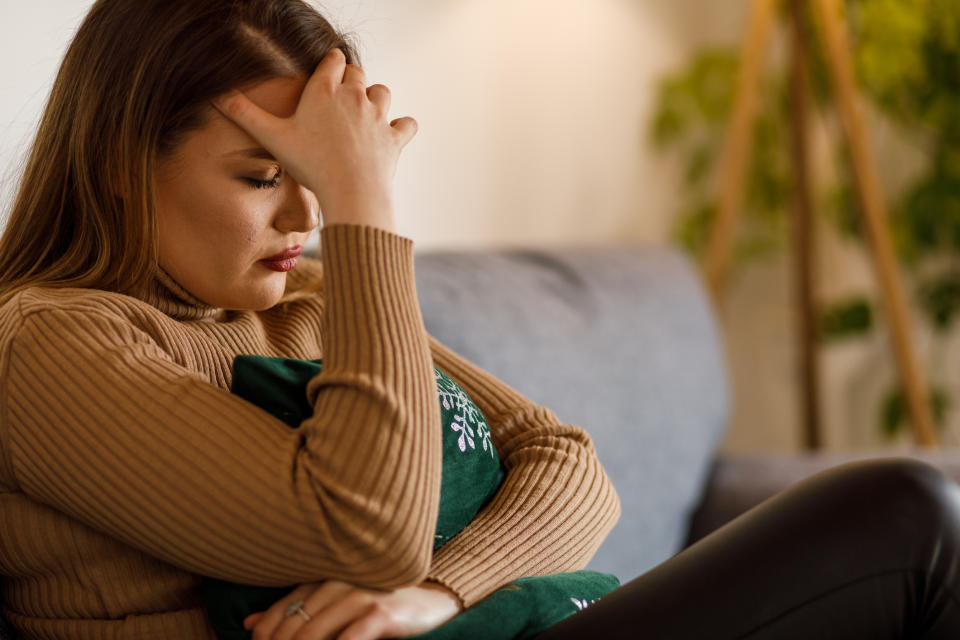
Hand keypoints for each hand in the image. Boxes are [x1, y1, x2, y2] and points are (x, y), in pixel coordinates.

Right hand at [211, 47, 417, 231]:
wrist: (350, 191)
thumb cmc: (311, 165)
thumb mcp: (273, 138)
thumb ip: (244, 114)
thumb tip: (215, 94)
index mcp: (325, 90)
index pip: (333, 60)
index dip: (330, 65)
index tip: (326, 74)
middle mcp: (355, 96)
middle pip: (357, 73)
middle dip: (350, 81)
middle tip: (339, 100)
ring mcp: (378, 115)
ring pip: (382, 92)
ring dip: (375, 99)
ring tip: (362, 116)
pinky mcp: (395, 137)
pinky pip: (407, 124)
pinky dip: (402, 128)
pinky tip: (392, 135)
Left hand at [243, 579, 462, 639]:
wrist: (432, 600)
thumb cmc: (379, 604)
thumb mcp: (335, 605)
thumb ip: (296, 610)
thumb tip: (249, 625)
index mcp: (325, 577)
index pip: (285, 605)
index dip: (267, 631)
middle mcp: (341, 581)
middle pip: (297, 618)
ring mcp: (362, 594)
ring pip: (318, 627)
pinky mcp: (383, 610)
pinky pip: (353, 633)